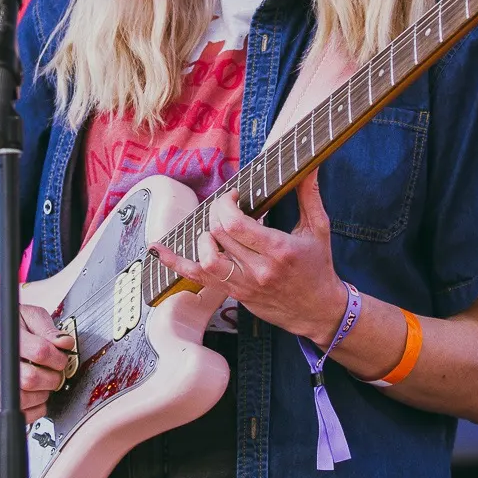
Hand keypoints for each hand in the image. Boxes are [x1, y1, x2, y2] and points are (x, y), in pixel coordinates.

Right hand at [0, 302, 74, 422]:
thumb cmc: (13, 327)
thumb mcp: (31, 316)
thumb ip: (49, 329)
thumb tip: (66, 344)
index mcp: (7, 340)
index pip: (40, 353)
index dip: (58, 356)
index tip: (61, 356)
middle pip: (31, 379)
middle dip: (53, 377)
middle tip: (55, 370)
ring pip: (26, 399)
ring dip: (45, 392)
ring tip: (45, 379)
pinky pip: (22, 413)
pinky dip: (37, 407)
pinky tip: (38, 392)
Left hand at [150, 172, 346, 345]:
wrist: (318, 311)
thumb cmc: (319, 267)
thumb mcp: (318, 229)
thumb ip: (309, 195)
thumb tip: (309, 166)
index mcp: (278, 250)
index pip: (236, 224)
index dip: (225, 205)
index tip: (232, 196)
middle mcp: (258, 269)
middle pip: (218, 235)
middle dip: (215, 213)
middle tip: (224, 207)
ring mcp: (243, 285)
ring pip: (206, 259)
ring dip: (202, 236)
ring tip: (214, 228)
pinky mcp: (234, 294)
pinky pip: (197, 278)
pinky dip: (175, 263)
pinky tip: (158, 249)